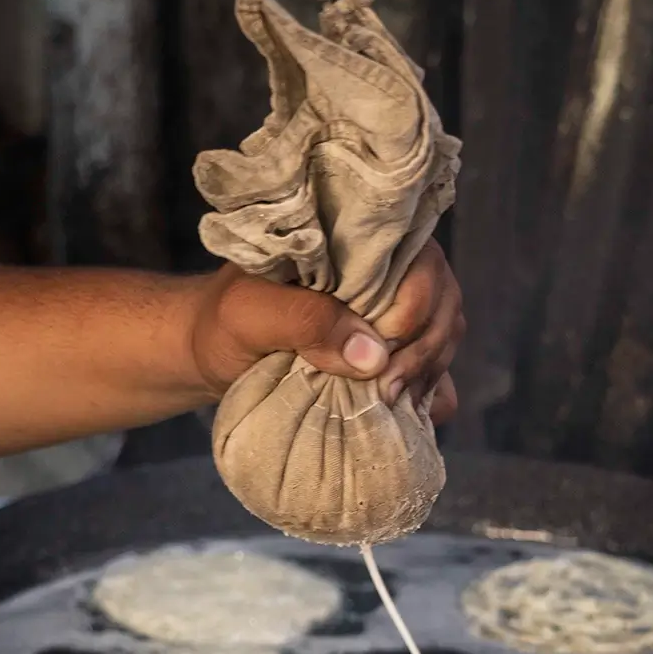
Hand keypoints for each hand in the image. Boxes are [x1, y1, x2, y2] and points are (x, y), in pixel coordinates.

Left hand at [190, 239, 464, 424]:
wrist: (209, 353)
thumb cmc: (222, 322)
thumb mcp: (248, 315)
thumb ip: (304, 323)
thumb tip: (373, 355)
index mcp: (352, 242)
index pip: (418, 262)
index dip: (414, 308)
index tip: (384, 353)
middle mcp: (382, 267)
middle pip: (442, 298)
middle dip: (425, 347)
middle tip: (388, 391)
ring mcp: (390, 308)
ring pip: (444, 329)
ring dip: (430, 369)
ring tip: (395, 403)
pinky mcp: (387, 348)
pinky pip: (432, 363)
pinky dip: (433, 388)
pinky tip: (417, 411)